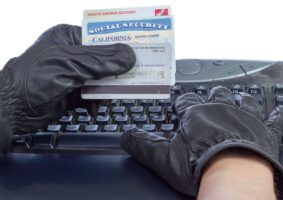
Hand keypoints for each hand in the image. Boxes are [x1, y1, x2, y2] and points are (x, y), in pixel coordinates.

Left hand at [0, 24, 135, 151]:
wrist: (13, 109)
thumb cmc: (34, 77)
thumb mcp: (70, 63)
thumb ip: (101, 60)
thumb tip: (129, 55)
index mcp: (69, 38)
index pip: (101, 37)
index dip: (120, 43)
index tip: (139, 50)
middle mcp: (73, 55)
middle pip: (104, 59)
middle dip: (117, 69)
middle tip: (136, 74)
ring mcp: (74, 74)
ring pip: (102, 78)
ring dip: (108, 87)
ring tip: (115, 93)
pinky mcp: (74, 92)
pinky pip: (94, 94)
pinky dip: (98, 100)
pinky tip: (95, 106)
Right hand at [121, 86, 282, 199]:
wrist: (233, 173)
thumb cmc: (200, 165)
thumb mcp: (164, 157)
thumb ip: (143, 145)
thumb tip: (125, 136)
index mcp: (197, 115)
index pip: (187, 101)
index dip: (184, 100)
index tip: (182, 101)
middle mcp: (221, 110)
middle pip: (217, 96)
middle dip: (214, 95)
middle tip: (213, 94)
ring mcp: (245, 119)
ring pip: (243, 101)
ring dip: (241, 98)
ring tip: (240, 96)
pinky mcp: (264, 132)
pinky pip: (274, 119)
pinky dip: (276, 115)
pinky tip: (278, 111)